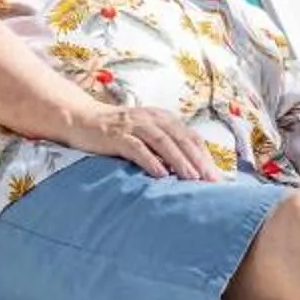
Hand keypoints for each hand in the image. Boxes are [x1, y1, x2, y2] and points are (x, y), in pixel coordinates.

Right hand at [68, 100, 220, 180]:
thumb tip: (190, 172)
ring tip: (191, 178)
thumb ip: (166, 147)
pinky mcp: (116, 135)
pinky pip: (137, 148)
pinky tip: (160, 174)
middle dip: (197, 160)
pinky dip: (150, 160)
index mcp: (163, 118)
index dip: (205, 156)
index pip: (190, 137)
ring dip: (178, 160)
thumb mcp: (146, 134)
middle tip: (210, 180)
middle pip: (181, 138)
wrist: (82, 119)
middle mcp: (152, 119)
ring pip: (162, 142)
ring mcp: (134, 125)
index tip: (216, 177)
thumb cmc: (118, 133)